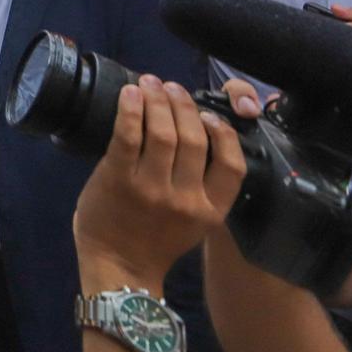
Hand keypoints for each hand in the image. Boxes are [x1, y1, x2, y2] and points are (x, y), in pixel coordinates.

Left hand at [74, 75, 245, 293]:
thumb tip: (197, 135)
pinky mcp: (118, 178)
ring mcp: (151, 188)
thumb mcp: (193, 222)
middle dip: (185, 105)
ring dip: (158, 100)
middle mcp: (185, 199)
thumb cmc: (153, 240)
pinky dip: (130, 109)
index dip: (223, 131)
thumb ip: (201, 186)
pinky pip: (128, 134)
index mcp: (210, 210)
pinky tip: (130, 93)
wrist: (117, 267)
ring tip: (152, 83)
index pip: (233, 164)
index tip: (209, 114)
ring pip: (164, 132)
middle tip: (173, 87)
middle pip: (194, 138)